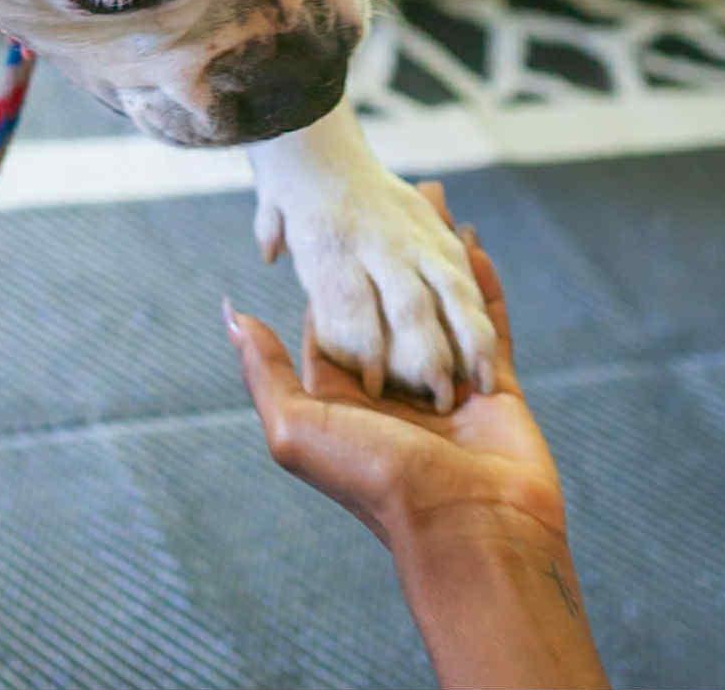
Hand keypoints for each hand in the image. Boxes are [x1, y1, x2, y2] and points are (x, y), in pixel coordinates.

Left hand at [225, 181, 560, 552]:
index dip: (333, 266)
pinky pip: (487, 324)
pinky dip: (484, 285)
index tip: (332, 217)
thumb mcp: (297, 429)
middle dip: (392, 249)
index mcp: (343, 393)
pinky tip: (477, 246)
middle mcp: (393, 384)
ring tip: (438, 203)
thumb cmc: (376, 485)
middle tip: (393, 191)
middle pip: (391, 301)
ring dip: (439, 255)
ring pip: (442, 303)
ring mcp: (446, 383)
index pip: (335, 315)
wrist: (469, 531)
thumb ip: (265, 371)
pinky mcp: (493, 387)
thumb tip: (232, 314)